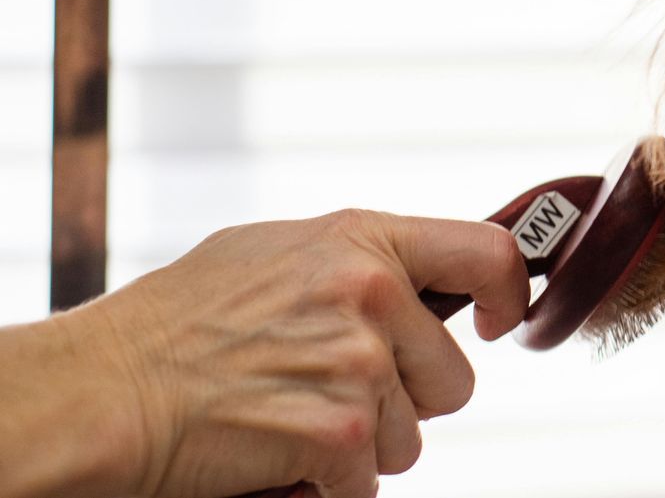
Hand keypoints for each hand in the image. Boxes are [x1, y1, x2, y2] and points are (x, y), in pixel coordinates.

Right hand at [72, 210, 528, 497]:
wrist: (106, 389)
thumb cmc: (177, 323)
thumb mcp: (276, 254)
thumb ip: (354, 261)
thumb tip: (413, 276)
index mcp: (363, 241)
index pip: (487, 253)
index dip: (508, 295)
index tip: (495, 323)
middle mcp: (371, 293)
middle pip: (451, 379)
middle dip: (404, 401)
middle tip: (332, 394)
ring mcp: (359, 363)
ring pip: (409, 439)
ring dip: (359, 447)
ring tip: (289, 418)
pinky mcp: (340, 430)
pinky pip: (366, 482)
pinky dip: (325, 485)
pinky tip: (276, 455)